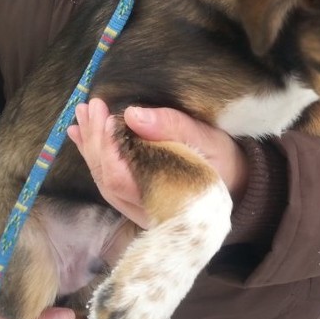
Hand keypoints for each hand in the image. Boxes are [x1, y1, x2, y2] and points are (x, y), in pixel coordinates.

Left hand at [67, 99, 247, 227]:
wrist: (238, 182)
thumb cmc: (224, 161)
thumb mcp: (208, 140)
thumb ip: (174, 128)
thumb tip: (134, 115)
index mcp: (167, 198)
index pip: (123, 178)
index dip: (108, 147)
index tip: (105, 114)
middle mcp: (148, 210)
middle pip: (108, 180)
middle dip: (95, 142)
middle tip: (91, 108)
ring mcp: (140, 208)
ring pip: (105, 181)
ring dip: (90, 147)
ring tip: (81, 117)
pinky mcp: (136, 199)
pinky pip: (109, 180)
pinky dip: (94, 155)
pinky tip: (81, 135)